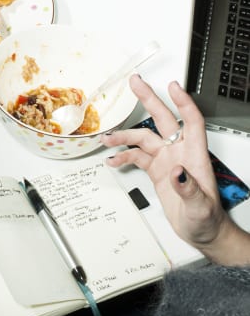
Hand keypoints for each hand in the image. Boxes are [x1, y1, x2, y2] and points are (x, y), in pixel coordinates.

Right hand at [102, 75, 233, 256]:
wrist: (201, 232)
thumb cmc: (208, 220)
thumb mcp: (201, 208)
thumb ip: (189, 189)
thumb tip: (177, 171)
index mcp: (194, 155)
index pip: (191, 121)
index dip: (183, 102)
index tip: (172, 86)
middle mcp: (179, 152)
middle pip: (164, 119)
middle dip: (149, 99)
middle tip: (136, 83)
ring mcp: (166, 159)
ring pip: (143, 138)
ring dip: (124, 136)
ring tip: (107, 138)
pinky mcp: (156, 169)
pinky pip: (136, 156)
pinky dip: (123, 156)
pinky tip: (113, 159)